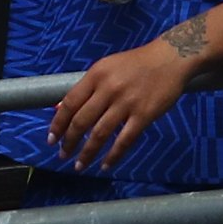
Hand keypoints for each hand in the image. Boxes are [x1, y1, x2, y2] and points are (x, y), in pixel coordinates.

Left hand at [48, 33, 201, 169]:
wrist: (170, 58)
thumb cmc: (135, 63)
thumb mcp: (105, 67)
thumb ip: (86, 87)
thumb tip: (61, 107)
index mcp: (96, 75)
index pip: (70, 103)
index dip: (58, 123)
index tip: (51, 139)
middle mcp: (108, 89)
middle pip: (82, 121)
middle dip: (69, 142)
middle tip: (63, 155)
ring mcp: (126, 103)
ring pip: (100, 134)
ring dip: (87, 153)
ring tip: (79, 166)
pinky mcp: (144, 115)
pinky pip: (125, 140)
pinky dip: (113, 155)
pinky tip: (105, 165)